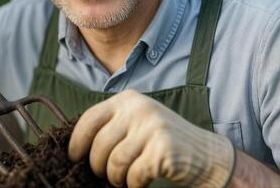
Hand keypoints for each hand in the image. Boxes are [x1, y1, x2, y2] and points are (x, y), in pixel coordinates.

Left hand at [68, 90, 234, 187]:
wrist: (205, 155)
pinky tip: (142, 180)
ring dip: (117, 178)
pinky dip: (134, 184)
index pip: (89, 119)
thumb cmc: (162, 142)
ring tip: (125, 178)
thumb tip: (75, 146)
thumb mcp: (136, 123)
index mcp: (127, 100)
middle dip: (98, 167)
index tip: (74, 158)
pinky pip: (133, 175)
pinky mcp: (163, 148)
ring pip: (114, 163)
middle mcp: (139, 108)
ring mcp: (152, 126)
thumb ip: (111, 126)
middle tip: (108, 174)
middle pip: (99, 145)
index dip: (76, 142)